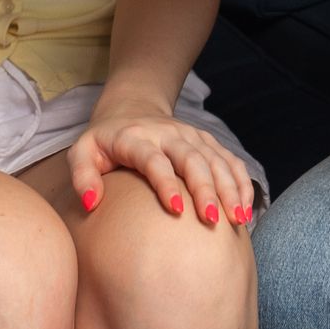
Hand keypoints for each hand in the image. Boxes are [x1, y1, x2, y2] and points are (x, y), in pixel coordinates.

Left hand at [69, 103, 257, 226]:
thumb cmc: (105, 142)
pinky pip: (229, 159)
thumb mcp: (83, 152)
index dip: (166, 183)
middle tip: (213, 220)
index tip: (175, 211)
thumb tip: (92, 203)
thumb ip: (83, 176)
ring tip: (237, 218)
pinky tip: (246, 207)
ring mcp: (191, 136)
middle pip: (192, 160)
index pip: (154, 160)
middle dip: (205, 190)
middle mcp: (168, 134)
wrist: (130, 108)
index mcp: (136, 138)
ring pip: (215, 159)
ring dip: (229, 188)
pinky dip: (240, 182)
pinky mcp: (206, 141)